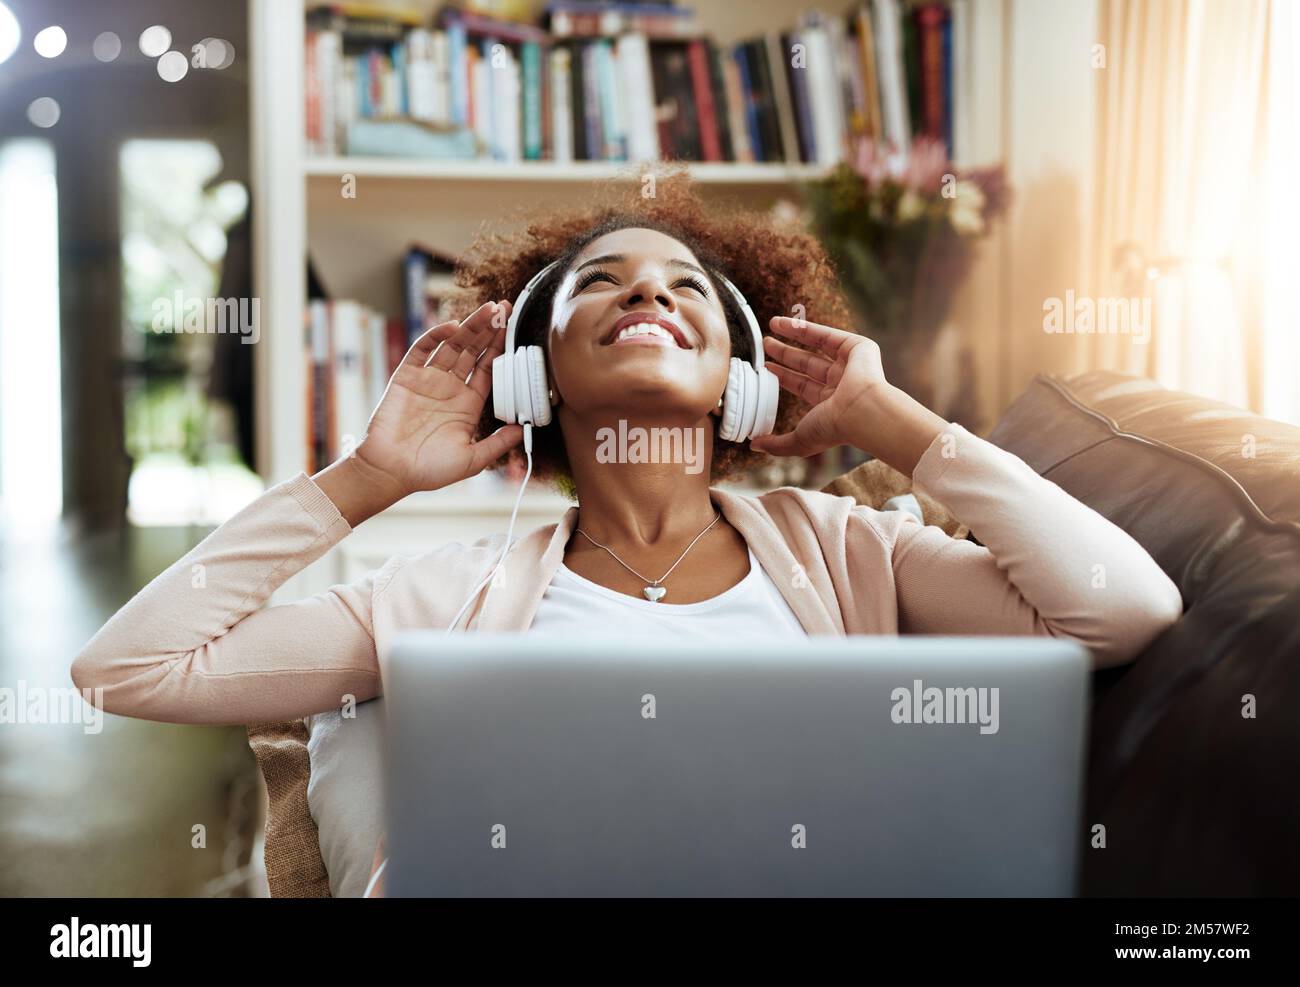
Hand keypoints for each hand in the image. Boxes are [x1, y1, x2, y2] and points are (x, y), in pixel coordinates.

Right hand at [354, 300, 523, 496]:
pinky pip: (423, 350)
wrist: (391, 472)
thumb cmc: (430, 470)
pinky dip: (436, 335)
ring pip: (453, 345)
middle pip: (473, 351)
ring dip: (470, 327)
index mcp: (468, 404)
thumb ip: (498, 443)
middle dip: (489, 330)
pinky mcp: (406, 376)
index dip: (500, 348)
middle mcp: (450, 388)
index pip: (488, 369)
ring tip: (488, 310)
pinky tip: (454, 326)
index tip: (513, 329)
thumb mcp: (473, 459)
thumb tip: (525, 430)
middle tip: (505, 308)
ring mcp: (428, 380)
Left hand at [748, 315, 947, 476]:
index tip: (766, 367)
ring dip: (794, 334)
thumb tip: (754, 446)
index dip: (784, 376)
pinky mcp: (858, 348)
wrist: (861, 411)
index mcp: (831, 404)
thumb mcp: (799, 441)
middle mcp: (841, 383)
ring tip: (772, 325)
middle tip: (765, 344)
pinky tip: (786, 323)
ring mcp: (850, 365)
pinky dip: (806, 327)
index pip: (802, 385)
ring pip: (816, 345)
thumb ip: (777, 444)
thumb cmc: (834, 429)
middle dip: (785, 353)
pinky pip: (827, 334)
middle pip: (807, 364)